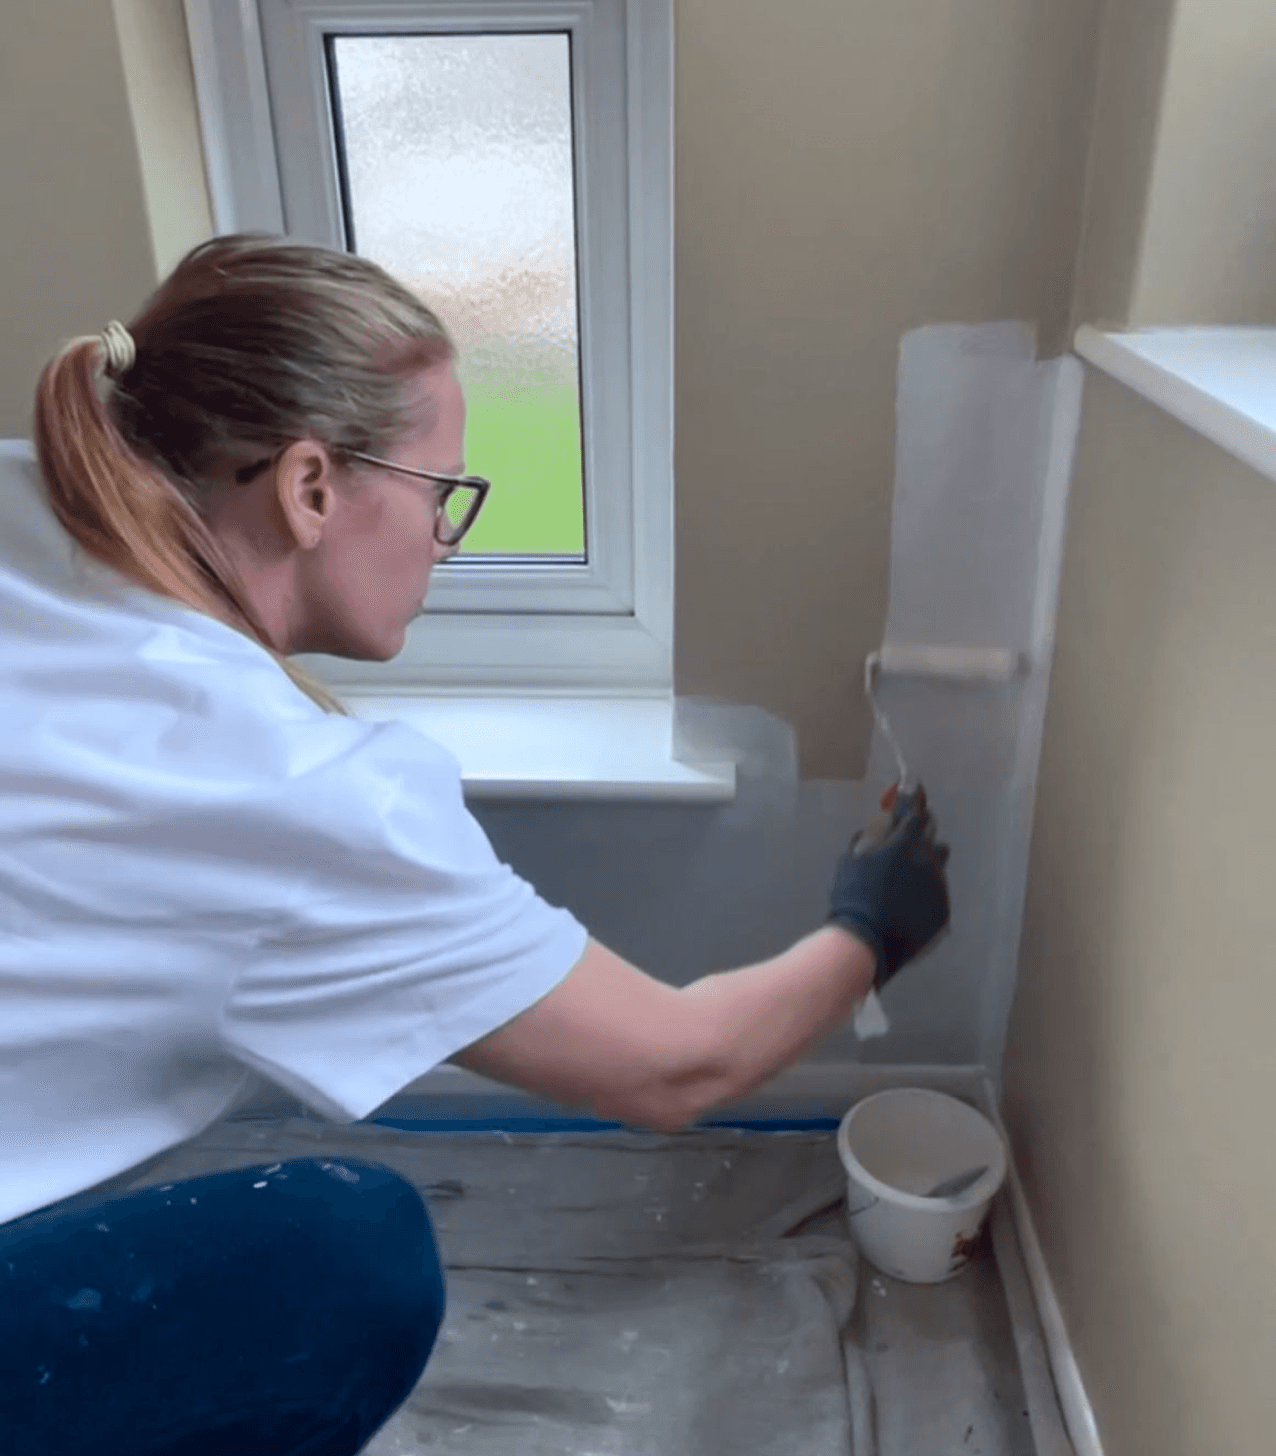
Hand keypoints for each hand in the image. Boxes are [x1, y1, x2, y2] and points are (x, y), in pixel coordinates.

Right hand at [828, 784, 950, 989]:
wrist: (866, 942)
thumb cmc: (852, 897)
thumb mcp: (851, 860)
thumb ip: (869, 837)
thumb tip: (876, 823)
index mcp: (905, 844)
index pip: (918, 813)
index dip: (914, 806)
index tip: (911, 802)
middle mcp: (928, 862)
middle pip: (935, 840)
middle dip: (922, 841)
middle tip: (904, 851)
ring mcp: (939, 889)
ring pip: (937, 871)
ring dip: (924, 871)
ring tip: (903, 887)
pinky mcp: (943, 912)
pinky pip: (936, 897)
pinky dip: (924, 899)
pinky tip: (905, 910)